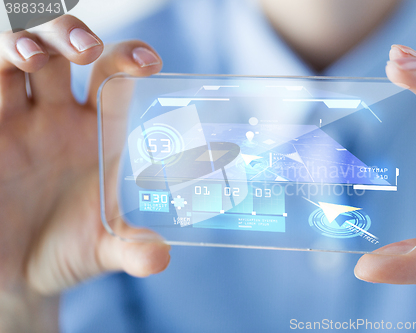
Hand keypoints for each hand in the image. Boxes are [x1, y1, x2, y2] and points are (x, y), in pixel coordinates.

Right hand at [0, 15, 169, 330]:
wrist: (18, 275)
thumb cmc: (66, 252)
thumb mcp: (103, 251)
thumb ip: (132, 249)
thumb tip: (161, 258)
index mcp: (96, 134)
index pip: (113, 78)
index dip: (129, 58)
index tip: (150, 62)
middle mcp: (56, 117)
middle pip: (61, 51)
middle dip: (69, 35)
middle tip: (85, 48)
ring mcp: (14, 121)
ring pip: (13, 57)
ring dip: (20, 43)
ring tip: (31, 56)